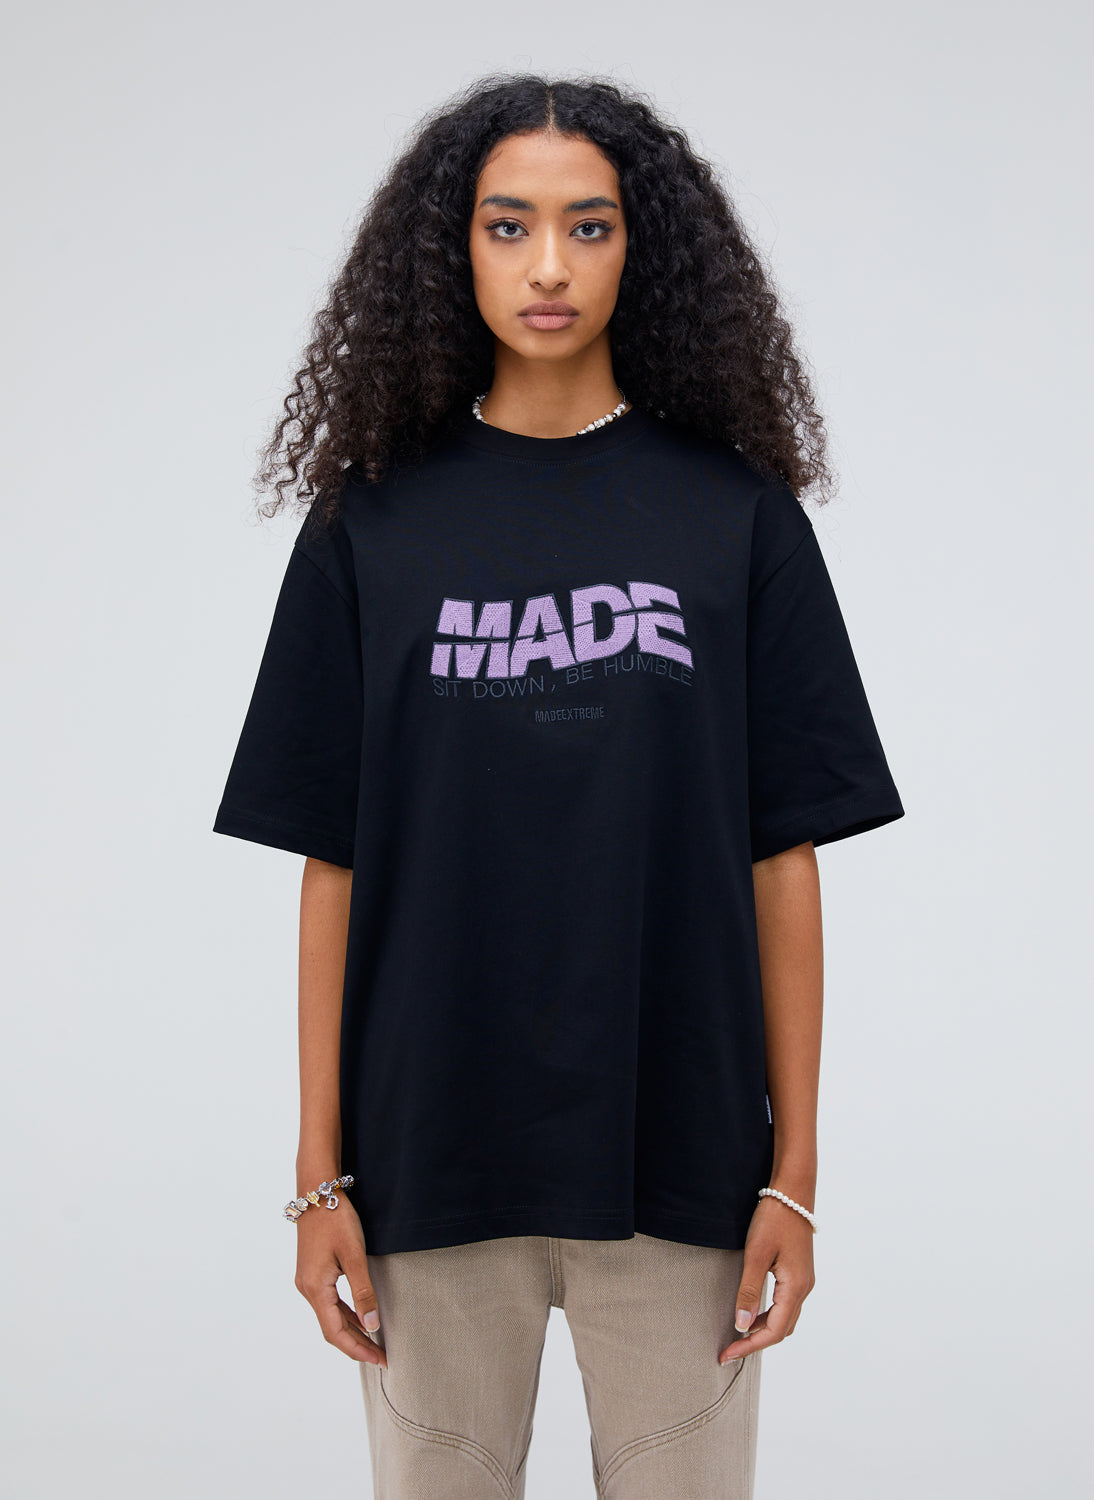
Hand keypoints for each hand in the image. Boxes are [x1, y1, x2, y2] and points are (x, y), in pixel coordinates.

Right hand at [293, 1196, 387, 1367]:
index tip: (379, 1359)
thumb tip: (371, 1325)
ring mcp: (307, 1281)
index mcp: (315, 1288)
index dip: (358, 1349)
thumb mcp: (354, 1255)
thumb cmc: (336, 1219)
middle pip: (331, 1328)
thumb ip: (363, 1291)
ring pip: (329, 1316)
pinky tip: (359, 1316)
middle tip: (381, 1357)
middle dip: (356, 1344)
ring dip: (351, 1331)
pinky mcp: (312, 1272)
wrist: (317, 1191)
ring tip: (373, 1343)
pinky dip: (344, 1314)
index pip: (336, 1332)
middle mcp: (307, 1289)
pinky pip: (328, 1302)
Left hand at [718, 1195, 815, 1363]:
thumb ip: (748, 1291)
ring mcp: (803, 1281)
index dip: (749, 1346)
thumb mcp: (756, 1255)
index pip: (773, 1331)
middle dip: (754, 1342)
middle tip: (728, 1351)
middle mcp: (803, 1289)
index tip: (727, 1355)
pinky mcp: (798, 1273)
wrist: (792, 1193)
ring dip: (761, 1330)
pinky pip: (784, 1304)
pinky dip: (767, 1315)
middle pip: (781, 1329)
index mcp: (795, 1288)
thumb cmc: (774, 1219)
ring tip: (736, 1336)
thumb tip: (741, 1326)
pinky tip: (751, 1313)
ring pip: (783, 1318)